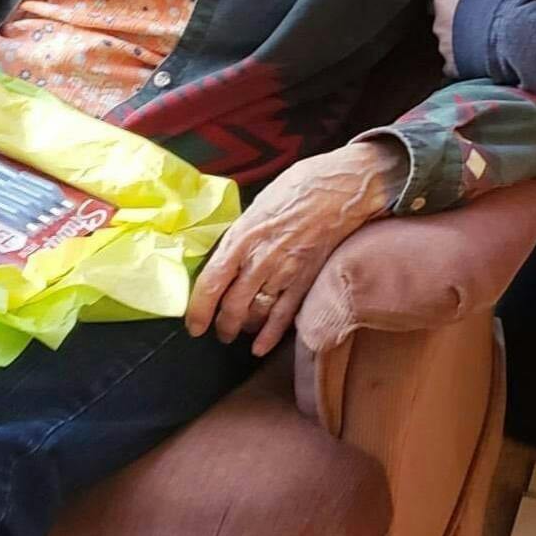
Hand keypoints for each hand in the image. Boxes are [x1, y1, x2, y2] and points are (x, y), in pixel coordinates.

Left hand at [186, 140, 405, 355]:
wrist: (342, 188)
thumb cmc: (299, 187)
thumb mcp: (256, 206)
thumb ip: (241, 235)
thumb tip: (226, 255)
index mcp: (241, 238)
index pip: (210, 284)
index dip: (198, 310)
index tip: (193, 324)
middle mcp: (259, 261)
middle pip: (231, 306)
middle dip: (221, 325)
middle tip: (216, 332)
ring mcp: (284, 274)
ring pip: (255, 314)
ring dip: (242, 328)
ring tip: (237, 332)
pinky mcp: (306, 282)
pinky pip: (283, 316)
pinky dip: (269, 336)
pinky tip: (259, 348)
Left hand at [431, 0, 517, 75]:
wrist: (511, 36)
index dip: (459, 0)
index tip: (475, 2)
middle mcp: (436, 24)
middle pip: (445, 22)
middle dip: (459, 22)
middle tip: (482, 21)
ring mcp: (444, 48)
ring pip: (450, 45)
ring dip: (463, 43)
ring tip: (485, 41)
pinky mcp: (455, 69)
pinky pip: (457, 66)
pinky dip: (467, 63)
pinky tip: (482, 59)